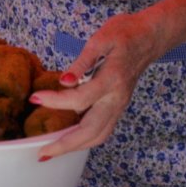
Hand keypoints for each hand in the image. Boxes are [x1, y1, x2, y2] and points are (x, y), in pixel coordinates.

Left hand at [26, 15, 153, 159]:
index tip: (34, 98)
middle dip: (65, 145)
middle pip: (91, 130)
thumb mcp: (101, 39)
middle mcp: (117, 98)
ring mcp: (119, 105)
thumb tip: (65, 81)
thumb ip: (82, 62)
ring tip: (51, 152)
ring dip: (75, 147)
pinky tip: (68, 140)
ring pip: (99, 135)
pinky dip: (85, 139)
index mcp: (112, 79)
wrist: (150, 37)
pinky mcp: (118, 106)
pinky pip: (103, 130)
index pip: (80, 98)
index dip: (56, 101)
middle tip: (41, 153)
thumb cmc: (124, 33)